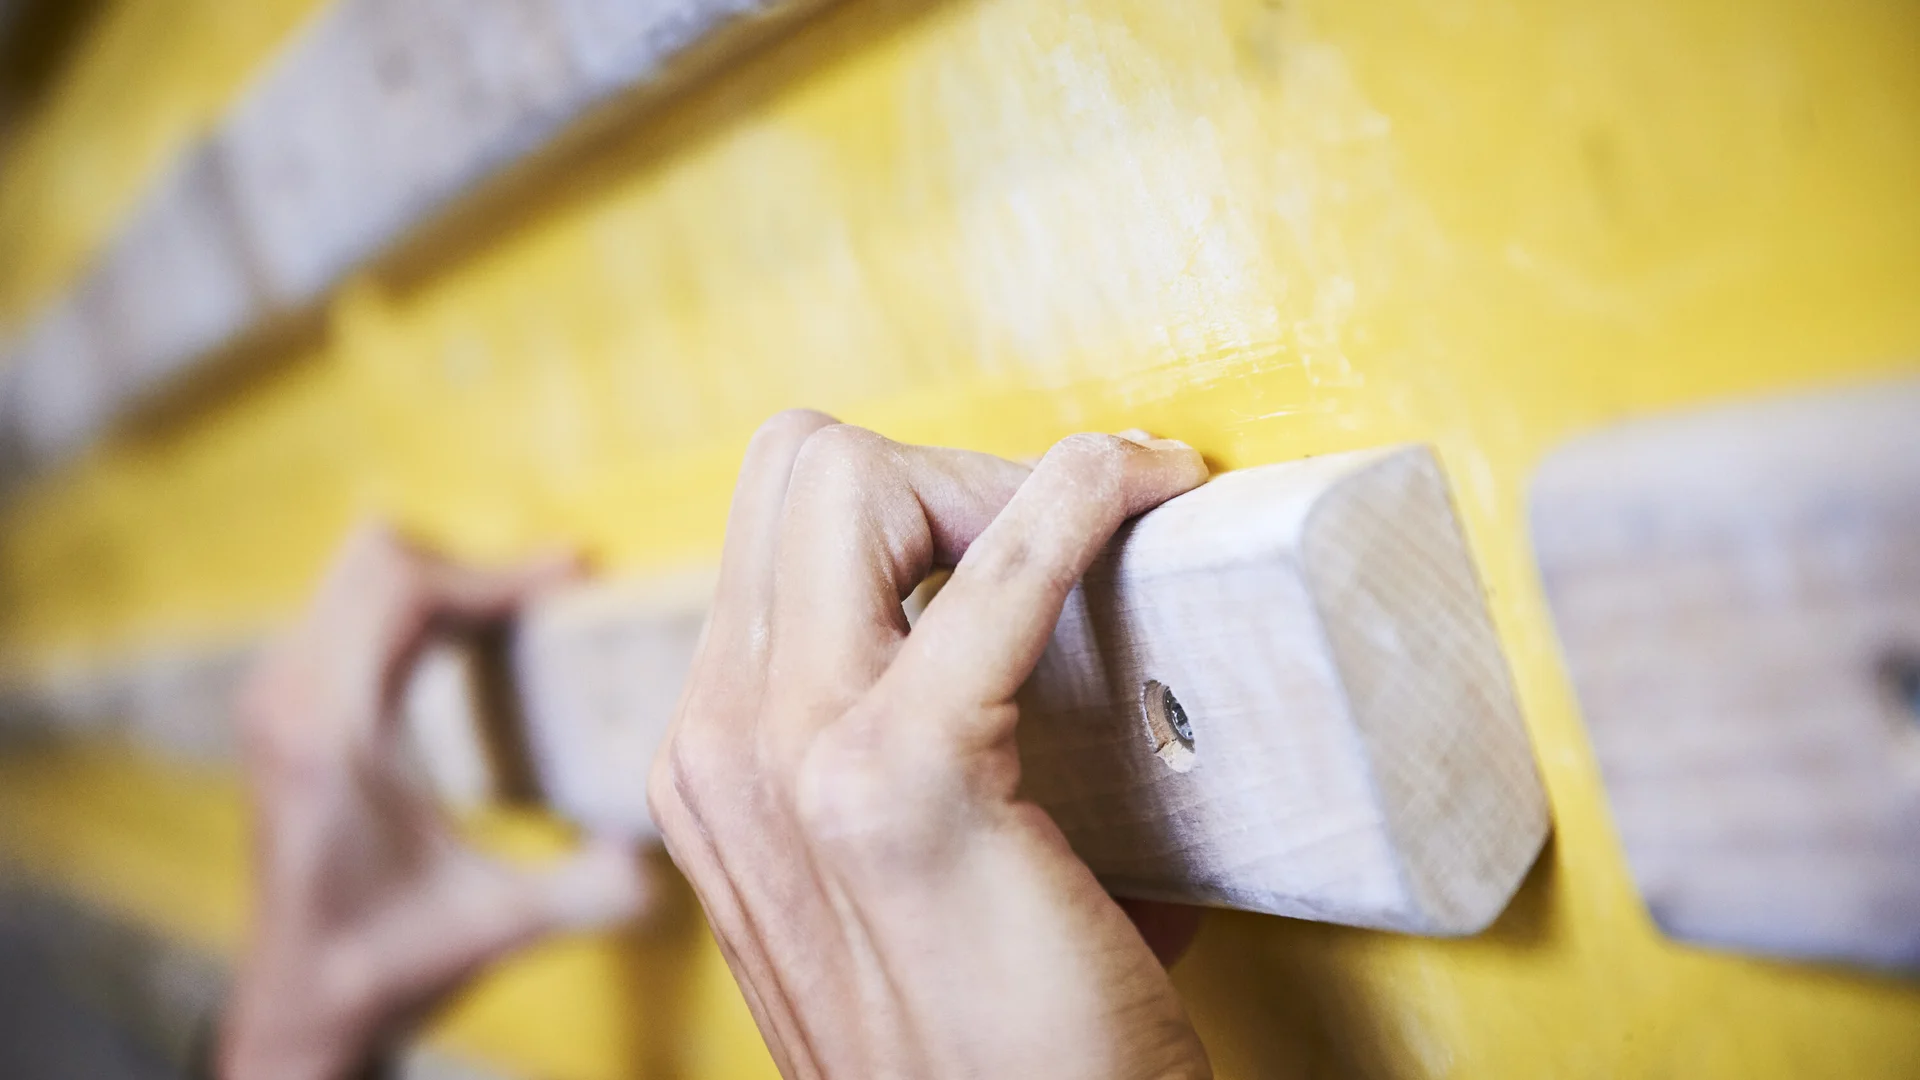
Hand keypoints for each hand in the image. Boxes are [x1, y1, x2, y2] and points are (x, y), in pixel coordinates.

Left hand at [221, 526, 649, 1079]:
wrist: (299, 1003)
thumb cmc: (386, 962)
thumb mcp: (499, 928)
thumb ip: (586, 891)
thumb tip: (661, 857)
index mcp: (332, 736)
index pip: (404, 594)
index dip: (494, 574)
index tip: (570, 578)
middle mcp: (288, 700)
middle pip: (375, 559)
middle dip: (471, 568)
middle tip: (549, 597)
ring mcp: (273, 697)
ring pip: (355, 576)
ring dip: (440, 581)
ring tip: (518, 614)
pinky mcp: (279, 706)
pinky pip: (344, 608)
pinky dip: (408, 606)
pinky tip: (465, 644)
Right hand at [650, 412, 1212, 1079]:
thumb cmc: (1009, 1044)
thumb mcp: (906, 888)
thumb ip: (916, 762)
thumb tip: (1065, 644)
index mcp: (716, 764)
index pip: (774, 532)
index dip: (912, 506)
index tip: (1035, 539)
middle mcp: (716, 748)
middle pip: (793, 469)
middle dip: (940, 470)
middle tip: (1062, 533)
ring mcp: (782, 761)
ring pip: (844, 474)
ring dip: (992, 478)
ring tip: (1106, 524)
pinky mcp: (899, 779)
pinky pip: (998, 556)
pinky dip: (1078, 494)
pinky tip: (1148, 486)